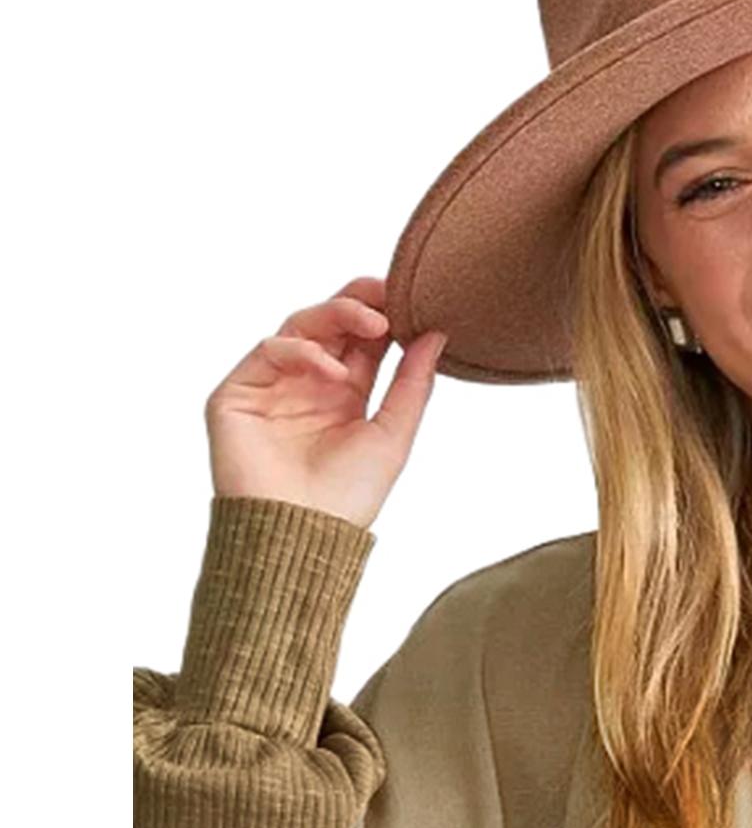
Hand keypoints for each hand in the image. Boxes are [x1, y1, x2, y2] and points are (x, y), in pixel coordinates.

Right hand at [205, 275, 447, 529]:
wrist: (302, 536)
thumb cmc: (347, 499)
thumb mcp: (393, 435)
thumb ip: (412, 384)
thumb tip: (438, 335)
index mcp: (343, 396)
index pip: (361, 341)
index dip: (382, 314)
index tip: (408, 296)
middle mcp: (306, 385)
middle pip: (329, 324)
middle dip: (358, 303)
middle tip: (389, 292)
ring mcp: (271, 386)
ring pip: (299, 327)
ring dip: (337, 315)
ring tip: (374, 323)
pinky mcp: (238, 393)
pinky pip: (269, 350)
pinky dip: (302, 352)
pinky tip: (332, 373)